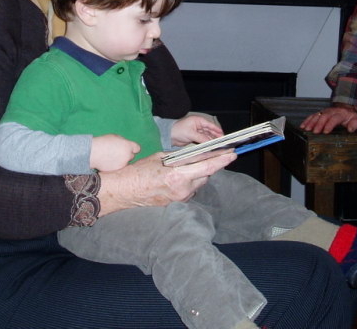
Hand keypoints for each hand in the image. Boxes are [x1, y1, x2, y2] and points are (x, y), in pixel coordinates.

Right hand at [90, 134, 139, 170]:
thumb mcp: (115, 137)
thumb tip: (126, 145)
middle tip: (118, 153)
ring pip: (125, 163)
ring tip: (111, 157)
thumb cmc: (103, 142)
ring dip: (121, 161)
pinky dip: (116, 166)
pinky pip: (119, 168)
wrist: (93, 153)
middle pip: (132, 156)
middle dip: (127, 155)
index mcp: (128, 146)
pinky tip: (108, 162)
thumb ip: (123, 141)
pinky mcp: (117, 170)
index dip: (133, 148)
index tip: (130, 148)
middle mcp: (127, 156)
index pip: (137, 148)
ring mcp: (122, 164)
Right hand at [97, 150, 236, 215]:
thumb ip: (180, 157)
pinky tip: (177, 177)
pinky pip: (189, 190)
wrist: (125, 190)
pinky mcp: (176, 203)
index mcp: (178, 175)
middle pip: (205, 176)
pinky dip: (189, 182)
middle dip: (207, 166)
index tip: (231, 155)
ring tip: (184, 167)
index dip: (221, 161)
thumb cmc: (139, 171)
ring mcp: (180, 198)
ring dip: (197, 175)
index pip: (206, 167)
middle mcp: (182, 189)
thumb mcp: (161, 157)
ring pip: (198, 184)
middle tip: (206, 156)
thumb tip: (196, 154)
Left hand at [170, 114, 223, 146]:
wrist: (169, 136)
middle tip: (222, 142)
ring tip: (218, 145)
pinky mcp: (195, 137)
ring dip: (212, 140)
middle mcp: (199, 125)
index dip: (217, 130)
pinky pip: (203, 140)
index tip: (223, 135)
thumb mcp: (191, 134)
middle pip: (210, 131)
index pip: (210, 125)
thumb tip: (210, 142)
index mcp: (198, 121)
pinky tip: (211, 146)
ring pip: (207, 136)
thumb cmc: (178, 130)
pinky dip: (207, 143)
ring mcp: (197, 132)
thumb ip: (201, 138)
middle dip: (216, 136)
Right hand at [300, 103, 356, 133]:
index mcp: (340, 114)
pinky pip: (312, 116)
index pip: (334, 118)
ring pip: (317, 116)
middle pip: (324, 116)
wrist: (345, 108)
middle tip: (315, 132)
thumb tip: (350, 129)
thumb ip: (355, 124)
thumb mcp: (356, 120)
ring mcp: (324, 112)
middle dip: (319, 124)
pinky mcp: (320, 113)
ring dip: (311, 122)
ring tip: (307, 129)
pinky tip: (303, 126)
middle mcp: (331, 112)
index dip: (329, 125)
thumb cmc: (350, 117)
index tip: (325, 131)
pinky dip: (307, 120)